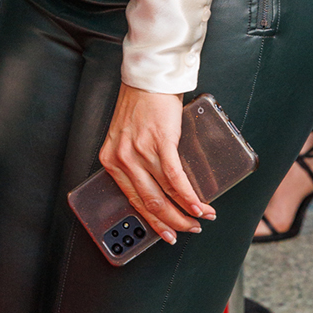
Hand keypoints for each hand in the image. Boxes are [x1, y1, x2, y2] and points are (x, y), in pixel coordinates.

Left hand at [98, 84, 214, 243]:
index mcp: (111, 160)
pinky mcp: (160, 142)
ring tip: (201, 218)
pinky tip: (200, 206)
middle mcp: (122, 158)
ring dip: (187, 211)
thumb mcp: (126, 138)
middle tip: (188, 229)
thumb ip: (135, 163)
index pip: (133, 200)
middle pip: (149, 203)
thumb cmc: (138, 105)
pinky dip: (190, 196)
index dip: (152, 222)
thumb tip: (158, 191)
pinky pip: (176, 179)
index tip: (166, 233)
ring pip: (164, 194)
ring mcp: (140, 151)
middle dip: (172, 222)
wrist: (147, 79)